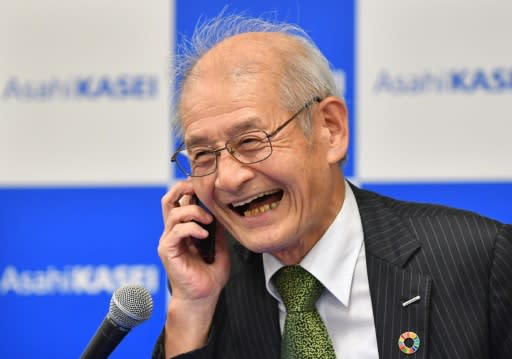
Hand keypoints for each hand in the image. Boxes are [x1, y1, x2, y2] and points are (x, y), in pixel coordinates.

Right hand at [158, 180, 230, 355]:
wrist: (203, 297)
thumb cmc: (209, 275)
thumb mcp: (219, 245)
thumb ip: (217, 228)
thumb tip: (220, 210)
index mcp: (183, 229)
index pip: (179, 201)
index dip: (188, 189)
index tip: (204, 185)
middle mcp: (172, 232)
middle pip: (168, 200)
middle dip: (182, 188)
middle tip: (198, 188)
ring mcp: (168, 241)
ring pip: (174, 213)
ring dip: (194, 212)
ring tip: (208, 222)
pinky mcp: (168, 251)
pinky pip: (176, 231)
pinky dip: (191, 228)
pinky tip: (204, 234)